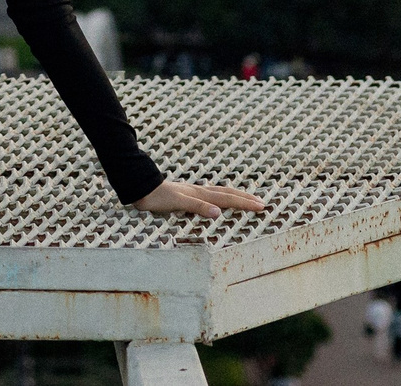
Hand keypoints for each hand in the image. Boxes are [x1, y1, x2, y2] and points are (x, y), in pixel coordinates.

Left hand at [132, 179, 265, 218]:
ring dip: (234, 196)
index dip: (244, 203)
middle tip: (261, 203)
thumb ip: (197, 206)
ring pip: (219, 193)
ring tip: (246, 198)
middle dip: (244, 198)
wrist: (139, 187)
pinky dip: (220, 198)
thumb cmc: (156, 196)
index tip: (261, 206)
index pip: (227, 199)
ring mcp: (193, 192)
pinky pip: (209, 195)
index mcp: (200, 194)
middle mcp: (199, 191)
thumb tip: (219, 212)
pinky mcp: (186, 194)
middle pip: (227, 193)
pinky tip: (217, 201)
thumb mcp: (177, 202)